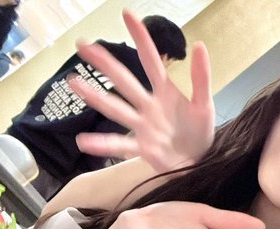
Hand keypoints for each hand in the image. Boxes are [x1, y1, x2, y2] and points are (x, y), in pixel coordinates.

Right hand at [70, 10, 214, 172]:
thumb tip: (199, 45)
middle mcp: (148, 105)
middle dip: (105, 63)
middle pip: (124, 80)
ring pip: (115, 108)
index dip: (141, 38)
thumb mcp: (206, 105)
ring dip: (94, 96)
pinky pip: (120, 145)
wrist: (199, 163)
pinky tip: (83, 140)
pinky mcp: (141, 148)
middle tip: (83, 45)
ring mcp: (142, 125)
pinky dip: (102, 144)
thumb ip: (201, 78)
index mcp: (165, 92)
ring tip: (74, 83)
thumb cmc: (201, 134)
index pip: (151, 60)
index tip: (128, 15)